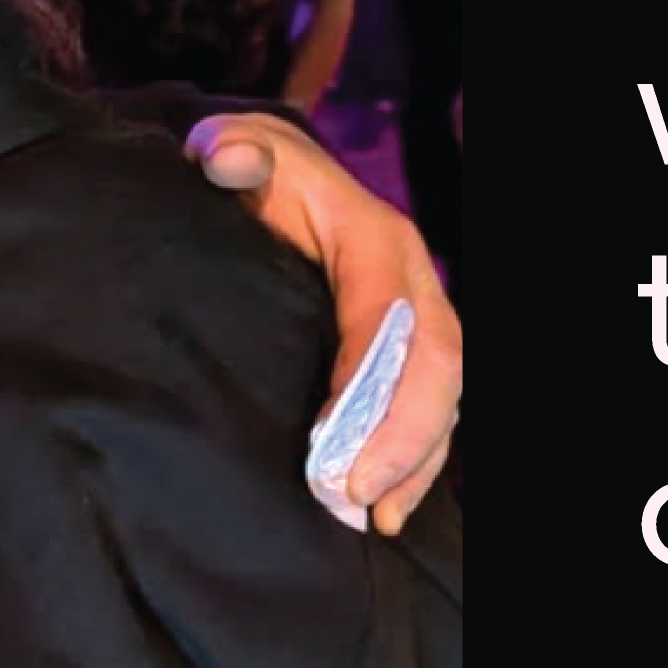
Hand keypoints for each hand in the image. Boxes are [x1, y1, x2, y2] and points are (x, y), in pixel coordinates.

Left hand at [188, 111, 461, 533]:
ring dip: (415, 461)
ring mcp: (420, 324)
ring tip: (374, 516)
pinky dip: (416, 466)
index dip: (365, 377)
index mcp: (376, 238)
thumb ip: (231, 154)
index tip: (326, 438)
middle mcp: (413, 284)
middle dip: (403, 435)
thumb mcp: (238, 151)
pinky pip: (433, 415)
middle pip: (435, 364)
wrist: (280, 182)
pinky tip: (386, 513)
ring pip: (444, 397)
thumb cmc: (255, 176)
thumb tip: (224, 160)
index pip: (384, 311)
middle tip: (352, 493)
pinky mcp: (410, 358)